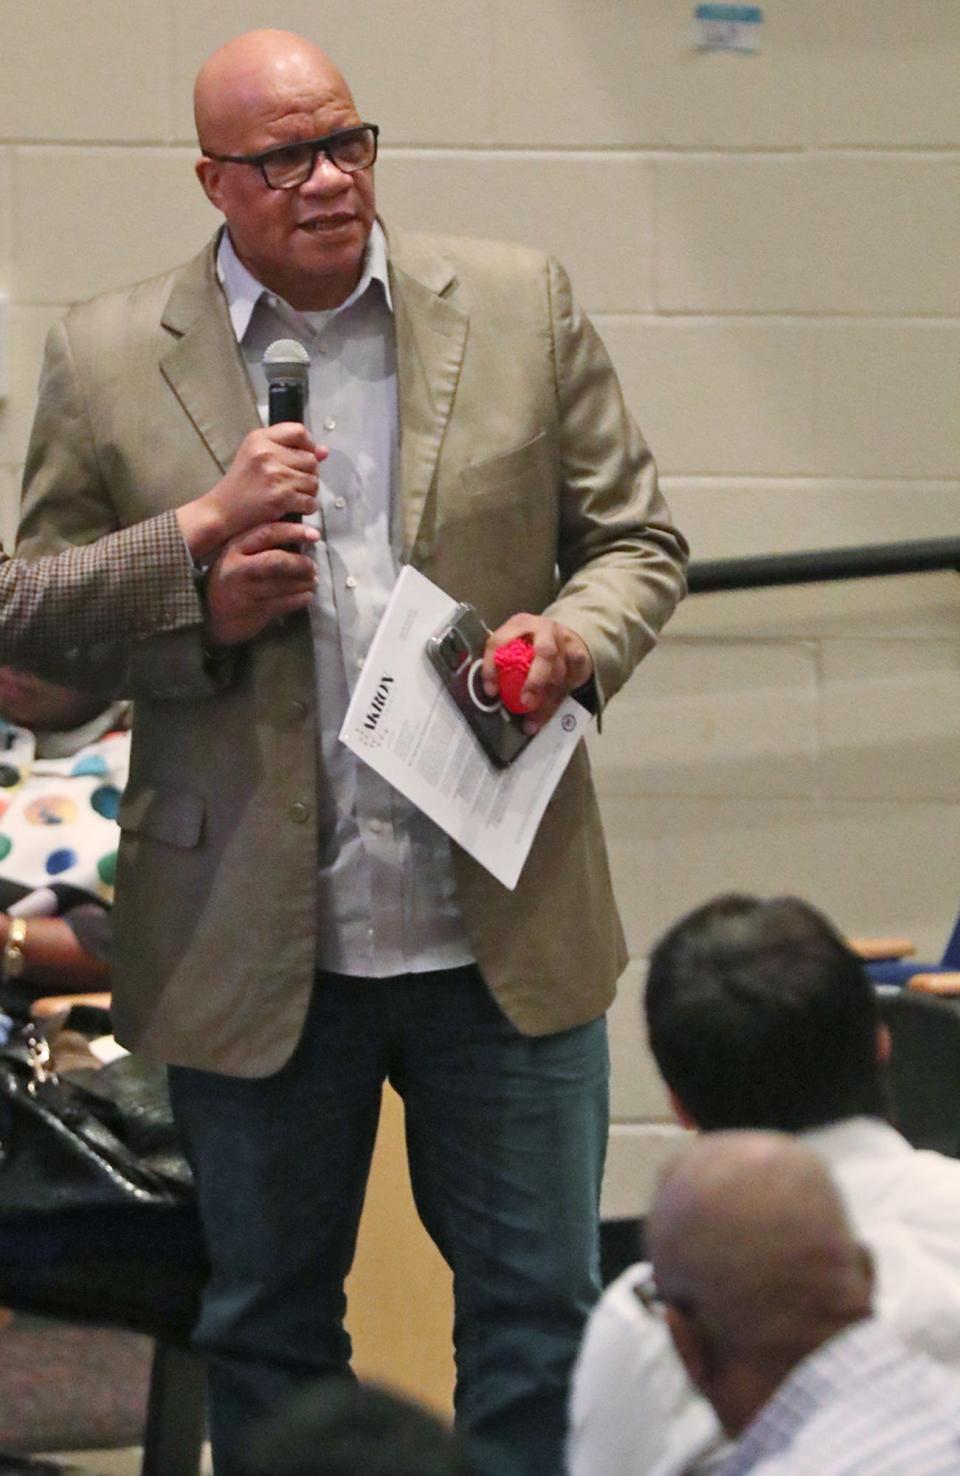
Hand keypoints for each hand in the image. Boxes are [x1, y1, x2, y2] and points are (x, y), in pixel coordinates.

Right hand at [176, 423, 323, 559]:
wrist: (221, 511)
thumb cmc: (241, 484)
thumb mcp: (257, 457)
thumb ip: (290, 450)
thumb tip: (324, 451)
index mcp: (259, 438)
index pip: (299, 431)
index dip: (308, 446)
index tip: (304, 458)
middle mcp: (266, 452)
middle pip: (311, 459)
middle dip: (309, 474)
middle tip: (294, 483)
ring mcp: (274, 475)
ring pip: (313, 481)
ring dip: (308, 492)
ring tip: (293, 495)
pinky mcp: (280, 497)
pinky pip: (310, 501)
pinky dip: (307, 507)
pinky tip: (294, 507)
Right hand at [204, 522, 319, 645]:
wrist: (208, 614)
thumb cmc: (229, 580)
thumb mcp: (236, 556)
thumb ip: (259, 546)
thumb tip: (299, 539)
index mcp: (234, 548)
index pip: (267, 534)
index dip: (293, 532)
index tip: (314, 535)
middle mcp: (239, 568)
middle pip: (278, 561)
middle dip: (301, 563)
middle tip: (313, 566)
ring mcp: (246, 591)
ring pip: (284, 584)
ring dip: (305, 582)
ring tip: (314, 581)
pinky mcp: (254, 611)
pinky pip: (284, 603)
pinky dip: (300, 599)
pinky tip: (307, 596)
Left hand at [482, 613, 592, 733]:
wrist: (564, 636)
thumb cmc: (529, 643)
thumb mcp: (512, 644)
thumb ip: (500, 661)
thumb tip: (492, 690)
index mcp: (520, 623)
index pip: (501, 642)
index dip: (493, 667)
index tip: (491, 691)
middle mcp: (545, 629)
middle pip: (545, 653)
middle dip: (536, 680)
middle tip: (526, 702)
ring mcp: (565, 643)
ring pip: (559, 675)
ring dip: (545, 701)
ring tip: (531, 721)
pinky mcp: (579, 659)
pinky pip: (568, 685)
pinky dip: (554, 704)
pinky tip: (541, 719)